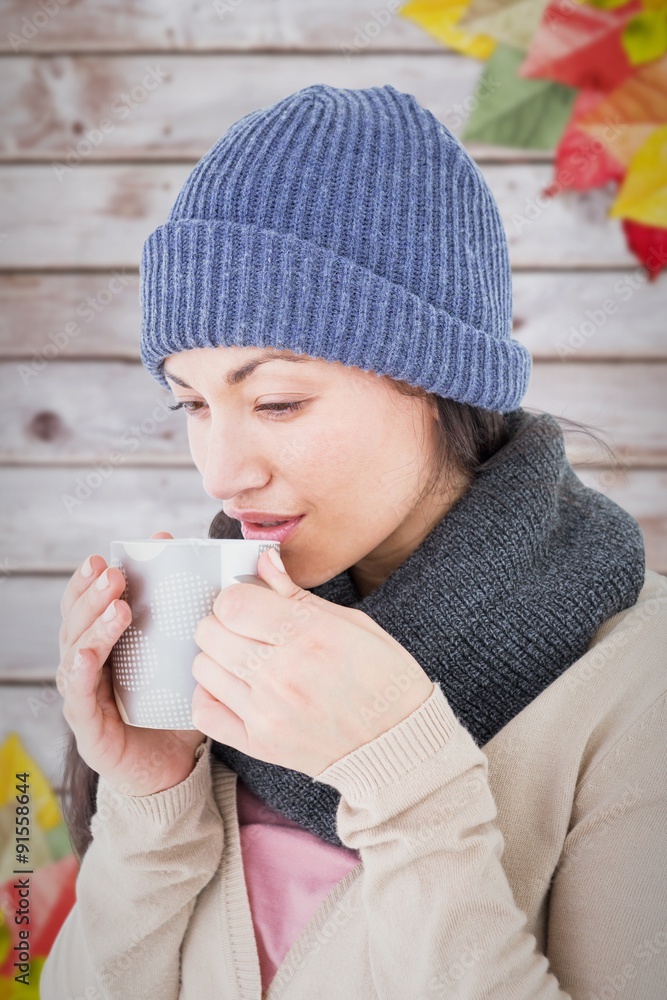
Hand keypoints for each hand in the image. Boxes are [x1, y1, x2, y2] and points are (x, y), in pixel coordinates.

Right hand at [57, 531, 205, 796]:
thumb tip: (215, 574)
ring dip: (92, 624)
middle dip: (91, 594)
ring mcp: (83, 696)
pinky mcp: (88, 728)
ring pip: (75, 651)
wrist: (173, 770)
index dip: (92, 580)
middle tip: (113, 572)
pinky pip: (77, 696)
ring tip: (116, 604)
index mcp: (106, 647)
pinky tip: (86, 654)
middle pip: (77, 621)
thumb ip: (189, 621)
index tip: (110, 556)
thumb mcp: (183, 660)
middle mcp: (86, 667)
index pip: (89, 606)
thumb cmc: (175, 709)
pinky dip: (79, 671)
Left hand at [191, 549, 434, 776]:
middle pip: (210, 631)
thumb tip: (263, 561)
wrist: (399, 743)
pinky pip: (204, 712)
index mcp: (309, 635)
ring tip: (245, 659)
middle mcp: (282, 672)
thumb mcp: (354, 624)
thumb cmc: (384, 678)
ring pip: (203, 667)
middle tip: (246, 629)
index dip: (236, 597)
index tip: (250, 602)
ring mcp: (267, 711)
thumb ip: (298, 593)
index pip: (232, 603)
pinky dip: (211, 697)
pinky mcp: (260, 743)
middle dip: (223, 622)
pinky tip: (234, 690)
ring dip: (218, 658)